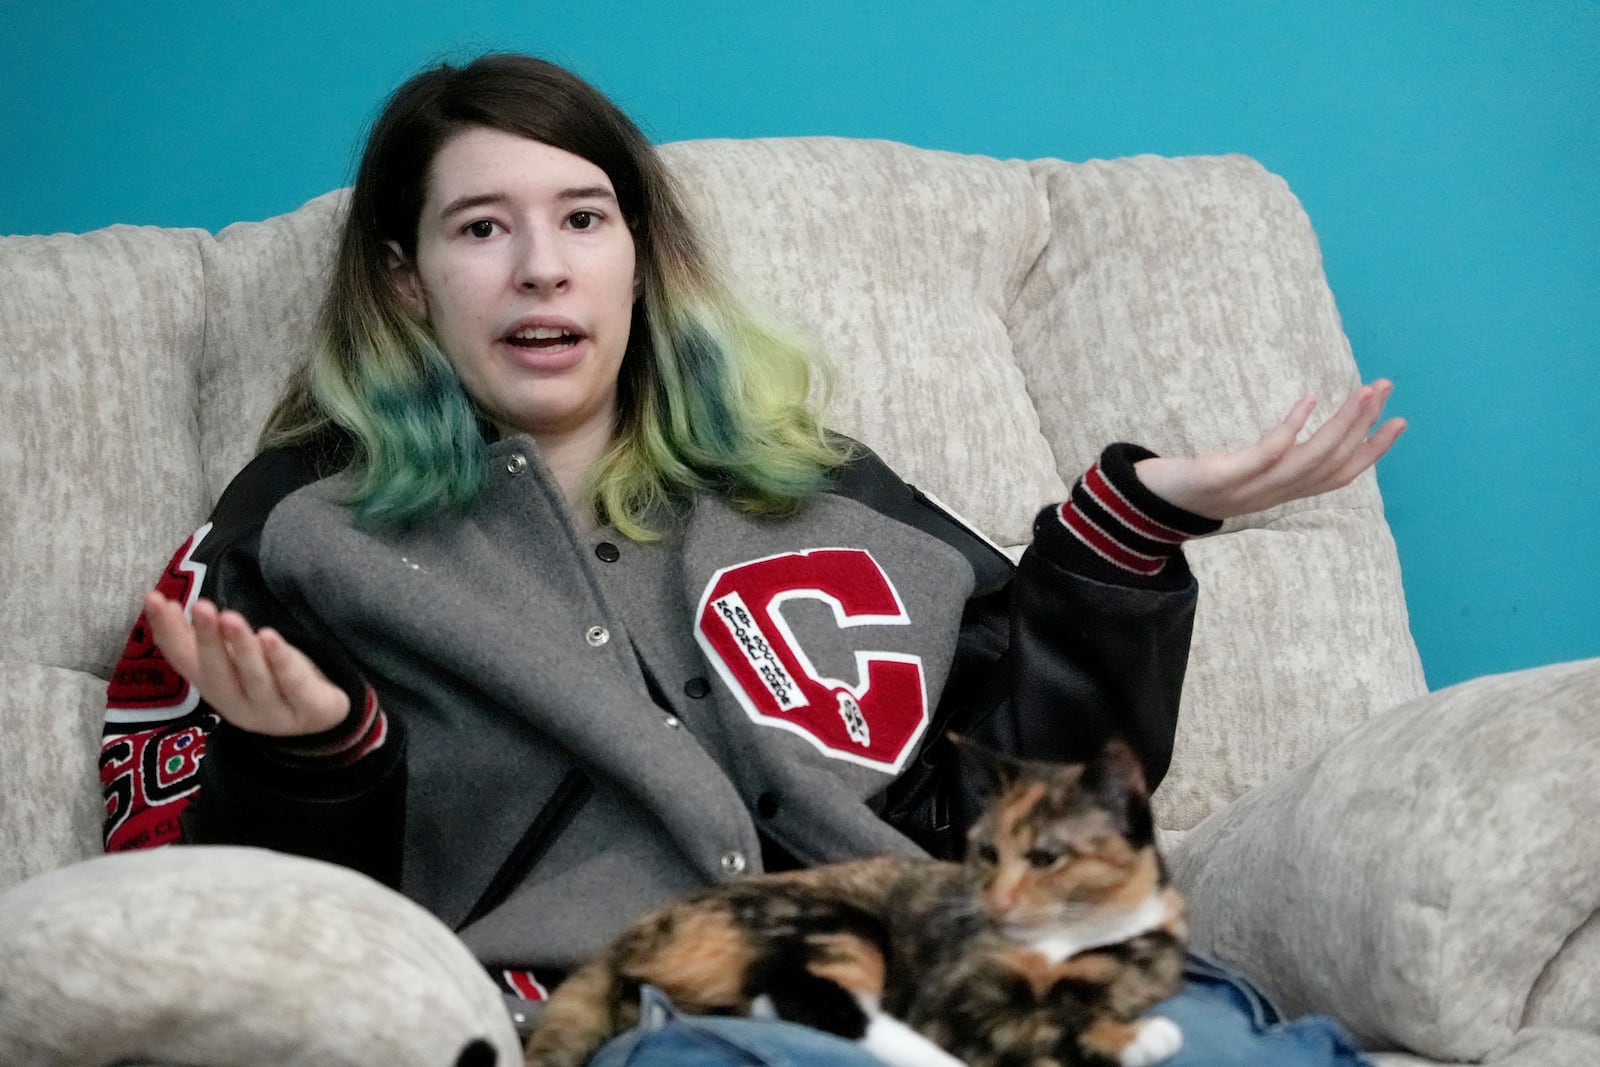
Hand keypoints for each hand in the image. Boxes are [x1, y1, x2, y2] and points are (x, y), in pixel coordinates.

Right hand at [143, 591, 350, 735]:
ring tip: (231, 618)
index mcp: (215, 688)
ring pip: (255, 679)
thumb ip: (197, 638)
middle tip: (202, 606)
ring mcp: (274, 713)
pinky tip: (271, 637)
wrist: (322, 719)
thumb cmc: (271, 678)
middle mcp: (238, 704)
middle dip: (208, 640)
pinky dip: (281, 662)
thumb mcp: (232, 660)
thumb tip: (158, 602)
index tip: (153, 599)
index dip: (167, 632)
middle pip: (218, 673)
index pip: (184, 661)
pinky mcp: (311, 711)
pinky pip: (294, 686)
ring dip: (241, 648)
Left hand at [1132, 380, 1405, 520]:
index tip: (1399, 420)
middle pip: (1332, 463)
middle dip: (1364, 425)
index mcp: (1281, 492)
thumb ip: (1271, 459)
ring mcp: (1248, 488)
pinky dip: (1291, 429)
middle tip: (1384, 387)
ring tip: (1362, 390)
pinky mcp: (1222, 477)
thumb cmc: (1194, 484)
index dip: (1372, 451)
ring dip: (1341, 425)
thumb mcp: (1241, 472)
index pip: (1339, 475)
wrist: (1146, 505)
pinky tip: (1308, 400)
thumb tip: (1298, 433)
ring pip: (1309, 459)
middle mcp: (1272, 494)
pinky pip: (1265, 455)